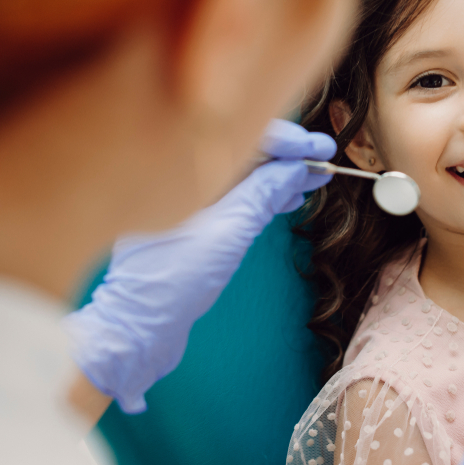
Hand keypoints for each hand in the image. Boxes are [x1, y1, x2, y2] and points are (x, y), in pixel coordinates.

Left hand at [64, 119, 334, 413]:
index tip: (318, 149)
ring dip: (278, 175)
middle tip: (323, 157)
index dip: (285, 140)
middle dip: (285, 155)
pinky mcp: (189, 219)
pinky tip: (289, 197)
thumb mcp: (228, 232)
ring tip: (314, 179)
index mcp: (176, 164)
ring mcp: (181, 197)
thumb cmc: (173, 281)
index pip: (238, 134)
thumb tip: (296, 168)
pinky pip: (231, 194)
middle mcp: (176, 173)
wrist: (140, 330)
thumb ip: (263, 193)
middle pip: (240, 148)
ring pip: (240, 173)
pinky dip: (261, 194)